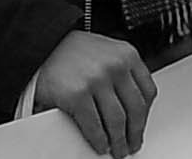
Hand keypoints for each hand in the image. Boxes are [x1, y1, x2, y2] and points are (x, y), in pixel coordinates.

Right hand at [33, 30, 157, 156]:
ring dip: (119, 141)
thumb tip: (131, 104)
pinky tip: (100, 145)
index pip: (148, 91)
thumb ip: (122, 72)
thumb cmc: (73, 50)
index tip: (141, 126)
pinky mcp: (77, 95)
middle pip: (136, 109)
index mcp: (127, 55)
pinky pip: (94, 125)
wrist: (43, 44)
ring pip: (118, 120)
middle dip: (135, 132)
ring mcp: (97, 80)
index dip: (146, 115)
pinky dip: (99, 140)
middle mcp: (116, 66)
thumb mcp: (107, 52)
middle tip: (132, 145)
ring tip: (117, 149)